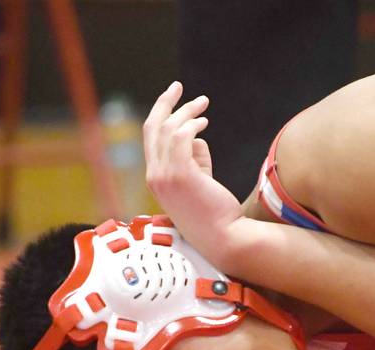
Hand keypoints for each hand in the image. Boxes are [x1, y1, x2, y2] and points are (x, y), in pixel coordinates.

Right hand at [143, 82, 241, 257]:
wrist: (224, 238)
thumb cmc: (216, 214)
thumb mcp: (201, 182)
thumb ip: (196, 159)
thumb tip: (197, 138)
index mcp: (156, 179)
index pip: (150, 139)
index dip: (160, 115)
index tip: (174, 100)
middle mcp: (155, 176)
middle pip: (152, 128)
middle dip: (164, 103)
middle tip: (178, 86)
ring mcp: (165, 176)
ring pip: (168, 130)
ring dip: (186, 111)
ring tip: (204, 103)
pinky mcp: (181, 175)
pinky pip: (180, 138)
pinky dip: (191, 125)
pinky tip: (204, 122)